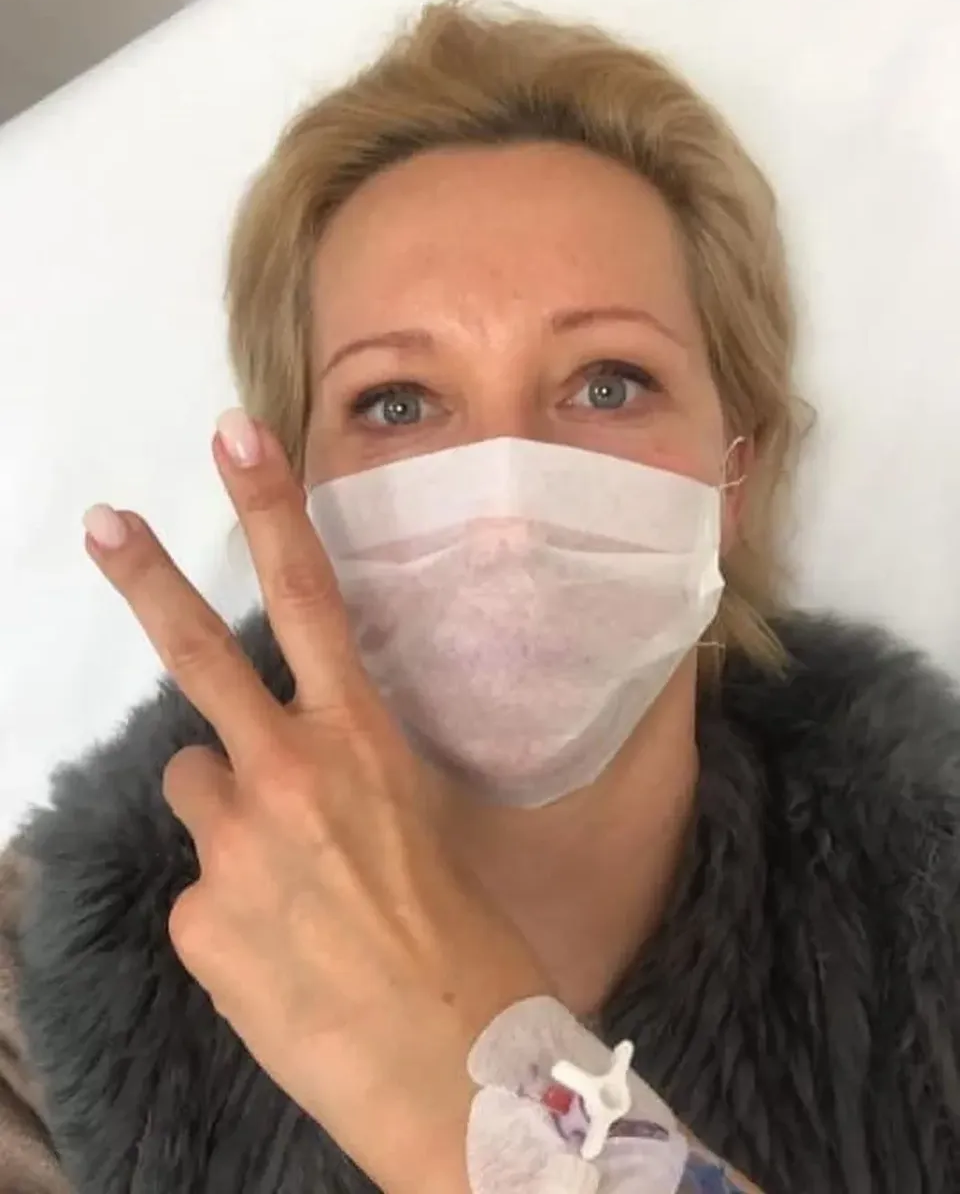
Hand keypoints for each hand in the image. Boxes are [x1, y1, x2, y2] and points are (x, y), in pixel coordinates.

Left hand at [82, 410, 550, 1193]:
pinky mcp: (196, 922)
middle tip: (104, 522)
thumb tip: (293, 781)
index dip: (271, 509)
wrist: (456, 1070)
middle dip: (149, 582)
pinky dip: (228, 908)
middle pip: (202, 658)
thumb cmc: (473, 942)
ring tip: (284, 879)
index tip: (233, 437)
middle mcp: (286, 776)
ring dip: (225, 813)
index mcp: (362, 743)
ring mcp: (231, 848)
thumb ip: (351, 784)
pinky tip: (279, 953)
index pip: (313, 598)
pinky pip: (201, 889)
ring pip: (195, 789)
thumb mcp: (427, 830)